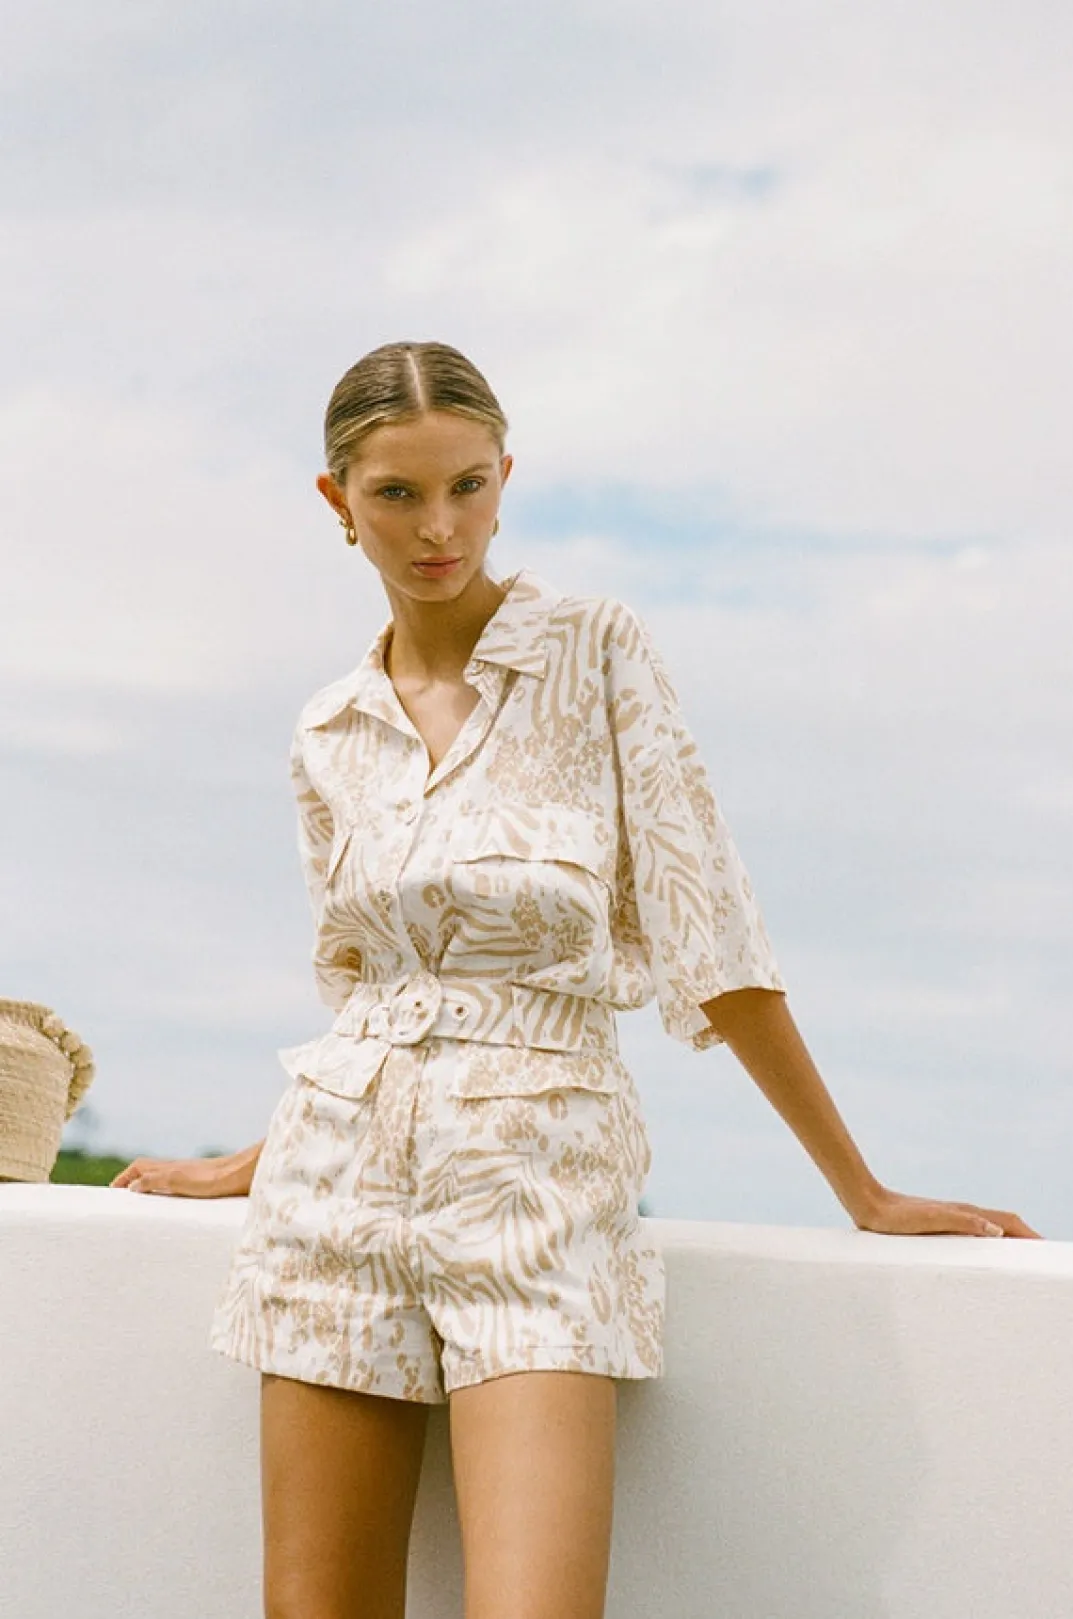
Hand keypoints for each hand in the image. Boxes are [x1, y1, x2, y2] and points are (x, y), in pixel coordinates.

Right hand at [109, 1153, 250, 1198]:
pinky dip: (165, 1194)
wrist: (241, 1175)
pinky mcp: (200, 1185)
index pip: (138, 1167)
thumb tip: (132, 1187)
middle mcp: (176, 1169)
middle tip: (122, 1199)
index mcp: (167, 1167)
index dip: (124, 1177)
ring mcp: (188, 1176)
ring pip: (161, 1179)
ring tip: (141, 1207)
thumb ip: (154, 1181)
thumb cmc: (211, 1179)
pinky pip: (175, 1188)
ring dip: (148, 1188)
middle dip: (132, 1182)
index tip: (112, 1191)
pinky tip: (170, 1207)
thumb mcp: (178, 1180)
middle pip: (148, 1171)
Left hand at [853, 1185, 1042, 1238]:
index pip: (1009, 1222)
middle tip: (1041, 1257)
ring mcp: (952, 1218)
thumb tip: (998, 1232)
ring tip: (1020, 1257)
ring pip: (990, 1228)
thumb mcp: (931, 1220)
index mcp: (966, 1212)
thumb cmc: (897, 1216)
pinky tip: (982, 1253)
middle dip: (1026, 1237)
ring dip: (1009, 1239)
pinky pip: (974, 1232)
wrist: (869, 1206)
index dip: (1030, 1235)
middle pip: (1005, 1224)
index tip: (1046, 1249)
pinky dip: (989, 1241)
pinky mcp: (939, 1225)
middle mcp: (963, 1213)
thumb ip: (964, 1222)